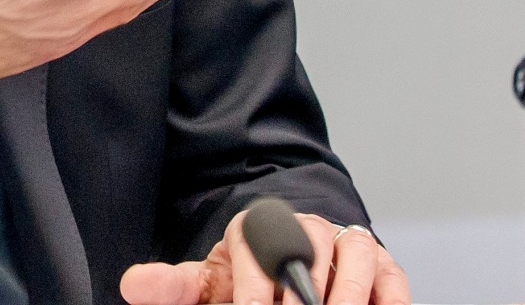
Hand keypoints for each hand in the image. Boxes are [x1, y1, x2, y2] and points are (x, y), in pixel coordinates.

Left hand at [119, 209, 410, 304]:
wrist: (294, 261)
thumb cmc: (249, 279)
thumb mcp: (212, 283)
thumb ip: (175, 286)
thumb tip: (131, 284)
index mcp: (258, 227)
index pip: (257, 252)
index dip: (252, 289)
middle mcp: (307, 228)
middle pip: (309, 255)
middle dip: (300, 297)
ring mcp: (349, 244)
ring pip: (355, 261)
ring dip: (345, 297)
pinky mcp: (386, 266)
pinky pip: (392, 283)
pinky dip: (386, 301)